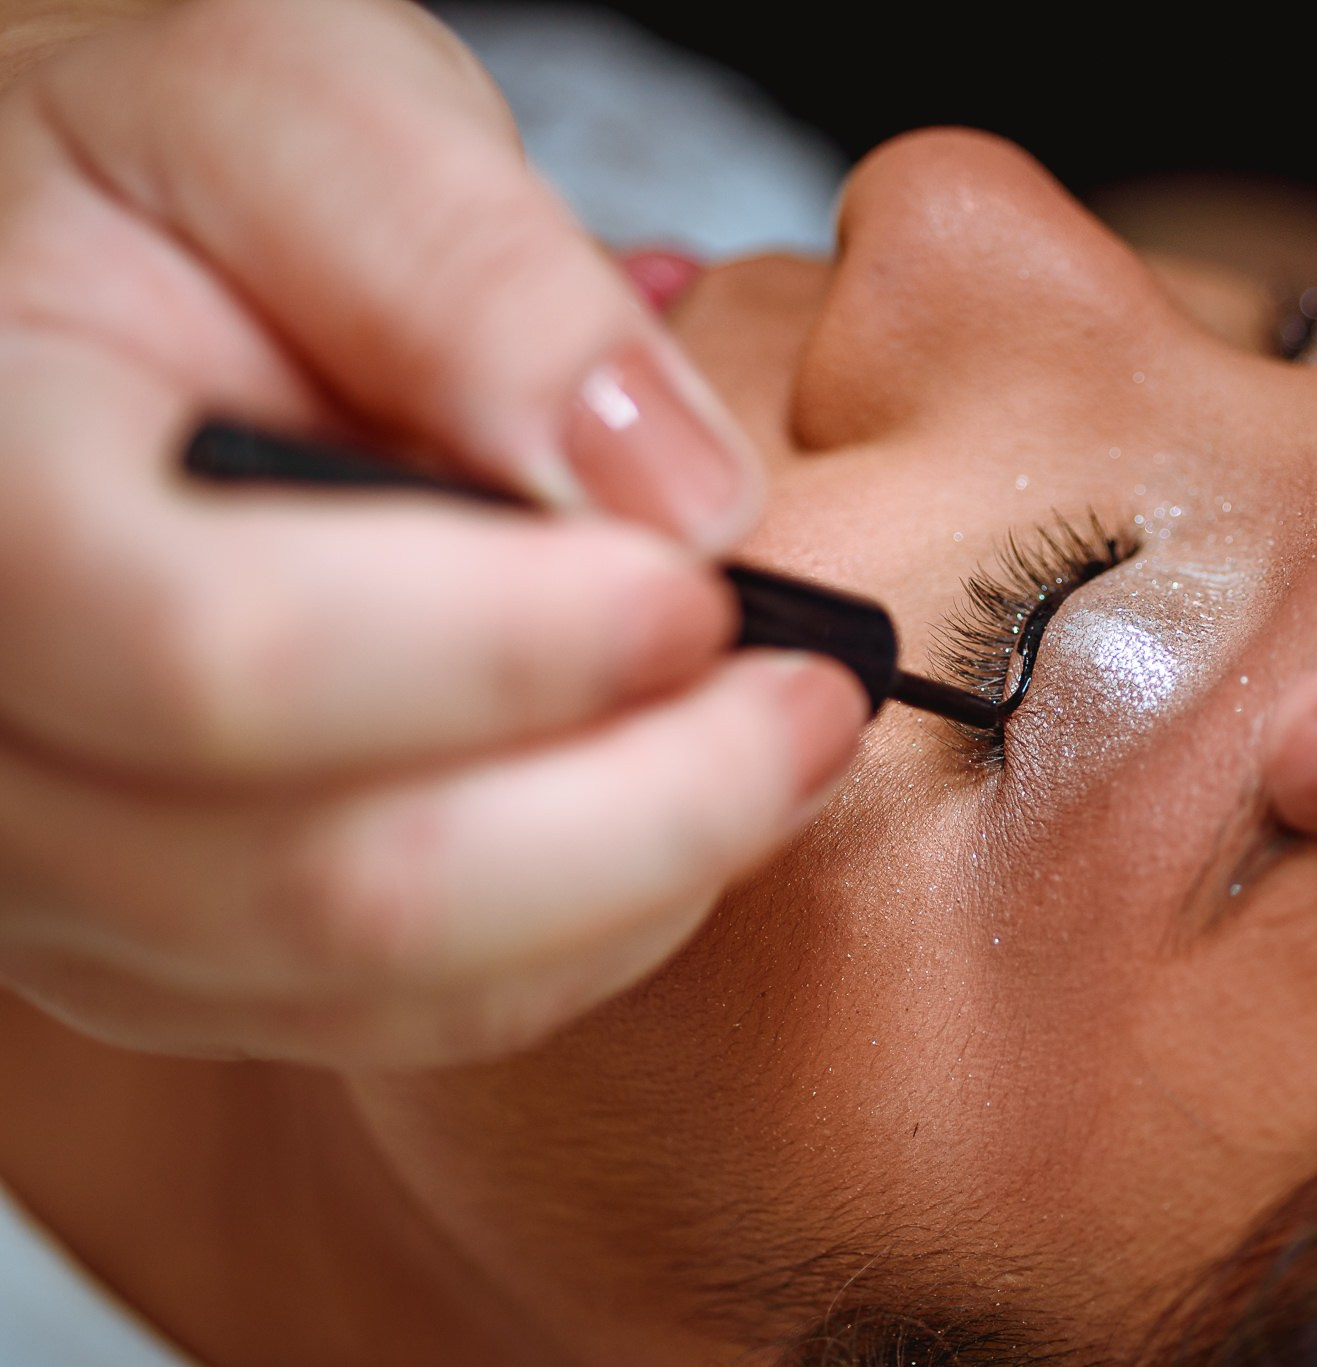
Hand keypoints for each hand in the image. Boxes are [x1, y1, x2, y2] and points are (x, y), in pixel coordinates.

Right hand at [0, 0, 864, 1064]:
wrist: (98, 301)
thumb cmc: (175, 181)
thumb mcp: (295, 111)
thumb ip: (465, 273)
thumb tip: (675, 493)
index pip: (226, 657)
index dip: (511, 651)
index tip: (703, 586)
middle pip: (322, 888)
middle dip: (637, 810)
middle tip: (808, 696)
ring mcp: (70, 865)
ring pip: (375, 984)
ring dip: (635, 882)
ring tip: (774, 735)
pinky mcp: (167, 933)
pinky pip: (399, 1010)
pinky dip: (583, 933)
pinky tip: (675, 811)